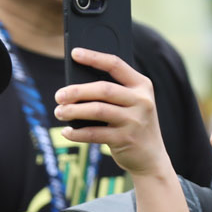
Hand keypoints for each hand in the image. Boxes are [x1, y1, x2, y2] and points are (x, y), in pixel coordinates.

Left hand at [55, 48, 170, 179]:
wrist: (152, 157)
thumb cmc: (134, 125)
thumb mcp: (131, 104)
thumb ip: (113, 93)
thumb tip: (75, 86)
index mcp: (142, 85)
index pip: (116, 64)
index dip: (94, 57)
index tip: (74, 53)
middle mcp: (141, 101)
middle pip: (103, 89)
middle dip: (77, 91)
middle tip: (59, 95)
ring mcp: (135, 121)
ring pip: (97, 110)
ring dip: (73, 110)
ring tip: (59, 112)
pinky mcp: (125, 139)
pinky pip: (95, 134)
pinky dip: (77, 133)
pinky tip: (67, 131)